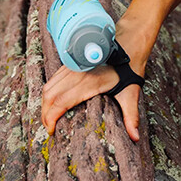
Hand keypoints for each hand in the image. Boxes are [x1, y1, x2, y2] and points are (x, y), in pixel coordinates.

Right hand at [41, 22, 147, 142]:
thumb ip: (131, 116)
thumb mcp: (132, 93)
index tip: (51, 131)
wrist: (129, 42)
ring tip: (48, 118)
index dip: (51, 118)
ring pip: (48, 86)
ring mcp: (72, 67)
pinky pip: (53, 78)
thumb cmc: (130, 68)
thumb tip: (135, 137)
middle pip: (49, 96)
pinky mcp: (71, 63)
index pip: (61, 102)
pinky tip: (53, 101)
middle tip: (49, 128)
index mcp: (88, 83)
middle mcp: (76, 74)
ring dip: (45, 103)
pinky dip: (49, 92)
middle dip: (44, 114)